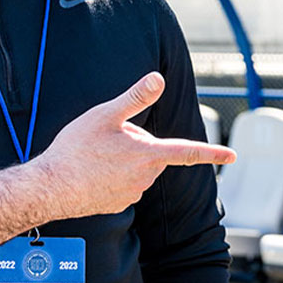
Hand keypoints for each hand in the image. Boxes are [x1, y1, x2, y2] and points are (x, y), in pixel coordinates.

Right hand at [32, 72, 235, 220]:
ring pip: (137, 169)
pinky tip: (91, 173)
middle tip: (106, 139)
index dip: (213, 153)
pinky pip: (123, 184)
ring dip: (124, 160)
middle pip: (152, 154)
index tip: (233, 156)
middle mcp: (145, 177)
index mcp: (148, 154)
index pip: (188, 152)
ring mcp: (132, 194)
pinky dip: (112, 176)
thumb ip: (136, 98)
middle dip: (137, 144)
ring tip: (95, 156)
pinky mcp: (118, 205)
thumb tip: (159, 78)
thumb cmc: (76, 148)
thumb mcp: (105, 115)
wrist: (50, 187)